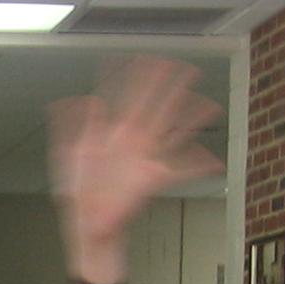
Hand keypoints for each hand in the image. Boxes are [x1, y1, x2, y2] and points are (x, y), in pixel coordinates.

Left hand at [49, 58, 222, 277]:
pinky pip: (181, 170)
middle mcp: (131, 142)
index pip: (123, 98)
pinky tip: (215, 163)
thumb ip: (73, 125)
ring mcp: (144, 158)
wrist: (88, 226)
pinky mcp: (152, 179)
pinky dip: (200, 167)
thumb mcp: (69, 156)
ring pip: (172, 130)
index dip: (131, 76)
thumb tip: (86, 98)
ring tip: (209, 103)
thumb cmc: (79, 194)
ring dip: (191, 116)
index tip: (138, 56)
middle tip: (179, 64)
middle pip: (153, 106)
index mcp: (111, 133)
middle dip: (166, 85)